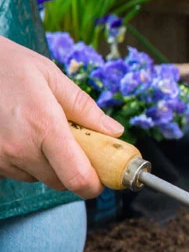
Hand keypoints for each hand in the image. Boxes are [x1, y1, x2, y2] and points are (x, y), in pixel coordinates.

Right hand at [0, 36, 123, 198]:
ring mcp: (1, 156)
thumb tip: (114, 131)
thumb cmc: (9, 66)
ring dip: (49, 165)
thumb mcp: (51, 77)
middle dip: (74, 170)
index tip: (102, 179)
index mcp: (44, 126)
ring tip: (41, 133)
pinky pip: (17, 172)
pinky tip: (23, 136)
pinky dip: (27, 161)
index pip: (77, 177)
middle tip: (76, 146)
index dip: (94, 185)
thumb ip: (84, 108)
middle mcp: (20, 148)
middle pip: (61, 182)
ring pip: (38, 178)